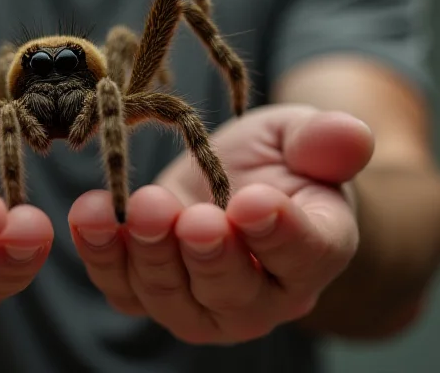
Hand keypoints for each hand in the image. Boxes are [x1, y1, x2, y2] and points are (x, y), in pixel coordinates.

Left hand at [68, 104, 372, 343]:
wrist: (236, 185)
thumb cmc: (279, 162)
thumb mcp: (301, 136)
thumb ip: (324, 139)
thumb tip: (351, 134)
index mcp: (315, 251)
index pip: (305, 254)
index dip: (281, 233)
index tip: (255, 202)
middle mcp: (261, 295)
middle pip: (233, 292)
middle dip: (209, 255)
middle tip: (192, 216)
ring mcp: (201, 304)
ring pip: (173, 298)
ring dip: (150, 255)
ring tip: (139, 207)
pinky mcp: (149, 294)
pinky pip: (123, 289)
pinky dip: (101, 255)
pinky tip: (88, 215)